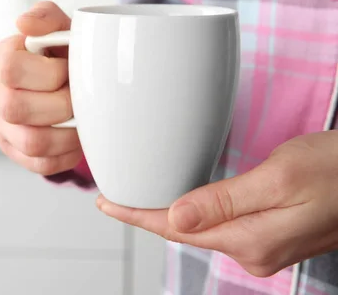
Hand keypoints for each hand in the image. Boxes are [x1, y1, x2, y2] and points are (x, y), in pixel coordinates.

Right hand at [0, 1, 82, 174]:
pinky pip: (38, 164)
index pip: (10, 68)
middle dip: (60, 105)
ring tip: (81, 122)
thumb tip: (24, 24)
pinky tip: (75, 140)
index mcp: (4, 57)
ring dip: (66, 134)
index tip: (68, 69)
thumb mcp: (63, 28)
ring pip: (30, 141)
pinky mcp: (13, 149)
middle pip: (15, 108)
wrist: (73, 79)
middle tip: (78, 98)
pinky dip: (65, 155)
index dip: (49, 73)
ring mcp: (1, 123)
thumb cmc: (67, 54)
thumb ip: (46, 17)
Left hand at [97, 131, 337, 276]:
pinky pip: (222, 227)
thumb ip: (223, 202)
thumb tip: (174, 219)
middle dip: (147, 217)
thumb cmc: (337, 168)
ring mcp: (266, 247)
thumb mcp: (278, 178)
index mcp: (251, 240)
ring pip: (202, 231)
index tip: (106, 204)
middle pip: (185, 233)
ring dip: (170, 216)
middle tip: (114, 199)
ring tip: (140, 200)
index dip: (137, 216)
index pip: (176, 230)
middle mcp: (255, 252)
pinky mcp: (274, 235)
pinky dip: (196, 215)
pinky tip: (186, 206)